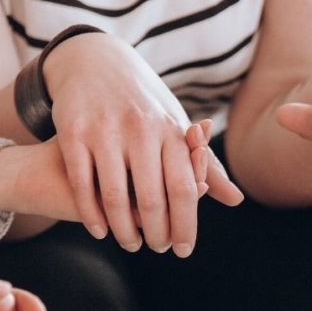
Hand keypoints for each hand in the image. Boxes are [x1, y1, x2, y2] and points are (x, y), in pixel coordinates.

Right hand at [0, 121, 223, 238]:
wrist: (95, 61)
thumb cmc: (144, 105)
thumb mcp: (176, 127)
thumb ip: (205, 166)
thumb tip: (236, 200)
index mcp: (170, 130)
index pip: (184, 188)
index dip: (185, 224)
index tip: (185, 249)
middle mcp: (141, 130)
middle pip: (152, 197)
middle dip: (157, 232)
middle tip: (160, 249)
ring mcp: (106, 130)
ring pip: (115, 196)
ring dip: (123, 230)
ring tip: (131, 244)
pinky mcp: (75, 132)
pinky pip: (83, 184)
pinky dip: (92, 214)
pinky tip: (100, 231)